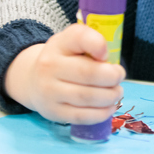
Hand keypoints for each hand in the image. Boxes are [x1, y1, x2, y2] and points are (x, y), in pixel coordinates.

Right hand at [4, 23, 125, 123]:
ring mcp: (49, 91)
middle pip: (88, 73)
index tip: (106, 54)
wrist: (33, 80)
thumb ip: (93, 42)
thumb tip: (109, 60)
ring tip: (117, 92)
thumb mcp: (74, 42)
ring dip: (110, 96)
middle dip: (112, 77)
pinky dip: (101, 113)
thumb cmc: (64, 59)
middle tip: (120, 76)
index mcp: (60, 44)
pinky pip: (82, 116)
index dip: (98, 44)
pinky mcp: (53, 112)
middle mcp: (50, 66)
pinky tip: (109, 107)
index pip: (80, 37)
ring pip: (87, 97)